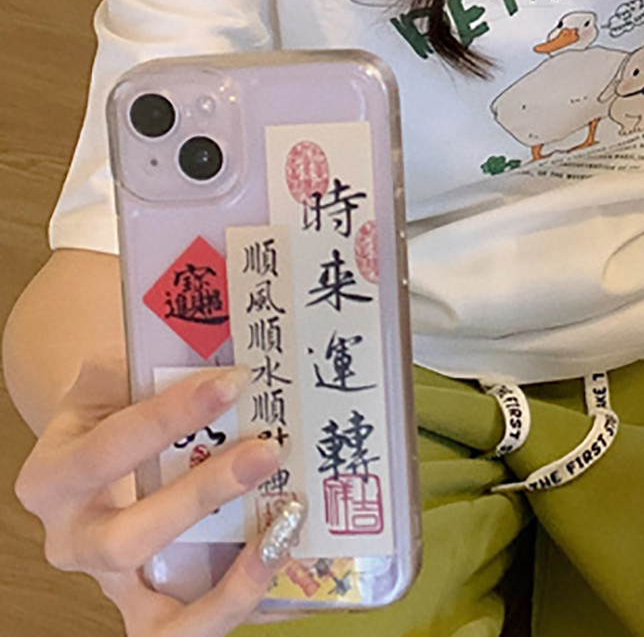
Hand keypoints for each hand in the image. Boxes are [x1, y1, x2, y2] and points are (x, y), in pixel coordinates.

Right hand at [14, 355, 296, 635]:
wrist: (100, 450)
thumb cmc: (117, 404)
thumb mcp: (116, 375)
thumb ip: (152, 359)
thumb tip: (219, 337)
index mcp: (56, 475)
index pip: (110, 449)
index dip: (172, 416)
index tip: (234, 381)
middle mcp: (73, 541)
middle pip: (129, 538)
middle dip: (203, 495)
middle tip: (269, 451)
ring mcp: (110, 586)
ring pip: (156, 616)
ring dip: (228, 579)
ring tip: (284, 530)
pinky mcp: (148, 612)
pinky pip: (186, 632)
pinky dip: (237, 606)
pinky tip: (287, 565)